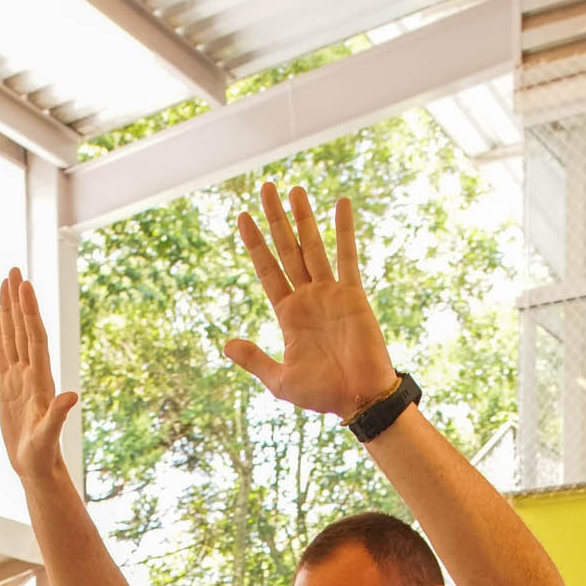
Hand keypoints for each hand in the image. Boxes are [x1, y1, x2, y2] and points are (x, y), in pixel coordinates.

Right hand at [0, 269, 79, 481]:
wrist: (37, 468)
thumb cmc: (43, 456)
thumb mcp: (49, 436)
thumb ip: (58, 416)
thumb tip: (72, 397)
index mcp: (40, 380)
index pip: (34, 338)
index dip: (29, 312)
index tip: (25, 285)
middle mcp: (30, 373)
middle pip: (23, 329)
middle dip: (18, 300)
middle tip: (14, 269)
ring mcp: (18, 379)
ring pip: (12, 336)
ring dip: (8, 310)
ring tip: (4, 283)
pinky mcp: (7, 387)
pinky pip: (1, 354)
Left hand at [227, 185, 398, 421]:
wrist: (358, 398)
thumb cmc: (322, 394)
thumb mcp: (280, 380)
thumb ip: (255, 360)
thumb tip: (226, 344)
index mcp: (288, 314)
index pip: (267, 270)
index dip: (255, 243)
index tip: (243, 217)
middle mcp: (307, 297)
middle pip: (287, 249)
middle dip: (276, 218)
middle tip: (266, 186)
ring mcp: (330, 293)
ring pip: (313, 246)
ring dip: (303, 217)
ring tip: (294, 188)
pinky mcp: (352, 295)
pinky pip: (347, 257)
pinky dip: (344, 230)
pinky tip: (340, 203)